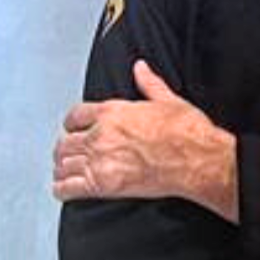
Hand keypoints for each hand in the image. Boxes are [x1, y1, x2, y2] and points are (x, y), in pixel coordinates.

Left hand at [51, 62, 235, 213]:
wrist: (197, 159)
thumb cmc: (187, 132)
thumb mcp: (168, 100)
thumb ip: (149, 84)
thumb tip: (141, 68)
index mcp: (112, 112)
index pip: (74, 116)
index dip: (71, 124)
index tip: (73, 130)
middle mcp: (100, 134)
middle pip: (64, 142)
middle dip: (65, 149)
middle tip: (68, 155)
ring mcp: (99, 160)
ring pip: (62, 165)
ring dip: (62, 169)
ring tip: (65, 173)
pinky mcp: (103, 185)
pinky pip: (68, 188)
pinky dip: (62, 189)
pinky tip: (65, 190)